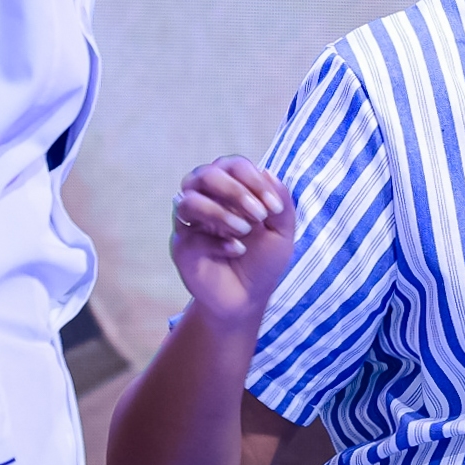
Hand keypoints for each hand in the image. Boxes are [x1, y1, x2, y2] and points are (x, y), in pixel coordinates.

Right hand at [170, 156, 296, 325]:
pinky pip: (189, 235)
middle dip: (234, 191)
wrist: (248, 299)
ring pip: (188, 201)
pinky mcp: (182, 247)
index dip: (253, 179)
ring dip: (220, 212)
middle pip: (205, 175)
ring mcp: (190, 223)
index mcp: (229, 190)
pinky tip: (236, 250)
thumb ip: (281, 201)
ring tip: (244, 231)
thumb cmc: (263, 260)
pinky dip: (216, 241)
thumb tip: (267, 172)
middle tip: (259, 215)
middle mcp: (205, 200)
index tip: (274, 207)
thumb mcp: (282, 231)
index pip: (232, 165)